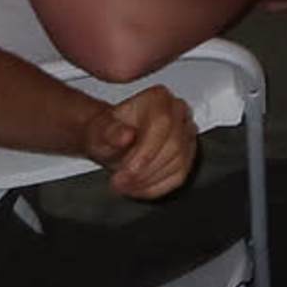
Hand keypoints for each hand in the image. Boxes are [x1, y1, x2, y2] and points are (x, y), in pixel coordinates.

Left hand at [85, 84, 197, 201]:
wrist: (112, 141)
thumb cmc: (108, 132)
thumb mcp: (98, 130)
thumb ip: (109, 131)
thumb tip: (125, 135)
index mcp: (158, 98)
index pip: (162, 124)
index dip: (146, 152)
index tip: (126, 171)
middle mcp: (178, 111)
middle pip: (174, 145)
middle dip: (145, 170)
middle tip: (120, 182)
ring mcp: (186, 133)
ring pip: (179, 163)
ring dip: (149, 180)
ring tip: (126, 184)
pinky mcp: (188, 153)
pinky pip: (180, 175)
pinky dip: (157, 187)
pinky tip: (139, 187)